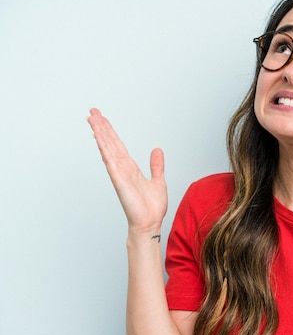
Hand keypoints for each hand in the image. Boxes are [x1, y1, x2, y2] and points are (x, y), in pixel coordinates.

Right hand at [87, 108, 167, 233]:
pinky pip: (110, 161)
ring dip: (99, 133)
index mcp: (130, 168)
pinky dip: (104, 149)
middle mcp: (122, 168)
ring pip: (107, 148)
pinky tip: (98, 137)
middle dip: (101, 127)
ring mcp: (119, 173)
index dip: (110, 131)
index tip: (102, 119)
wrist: (150, 223)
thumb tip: (156, 150)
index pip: (118, 145)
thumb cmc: (152, 208)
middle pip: (109, 143)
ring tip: (91, 118)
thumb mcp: (158, 180)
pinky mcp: (119, 180)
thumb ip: (156, 165)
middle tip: (92, 111)